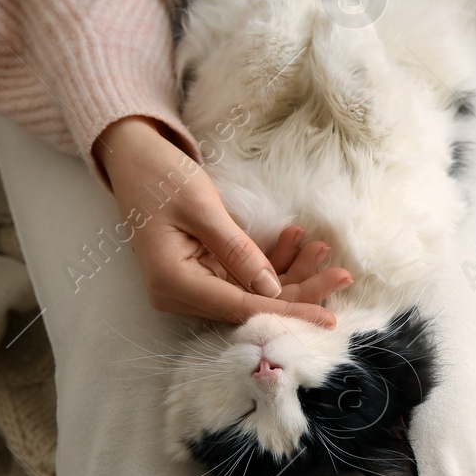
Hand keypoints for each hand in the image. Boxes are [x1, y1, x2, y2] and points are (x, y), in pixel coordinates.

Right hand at [93, 116, 350, 324]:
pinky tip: (296, 239)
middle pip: (250, 304)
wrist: (134, 158)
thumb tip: (271, 290)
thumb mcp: (201, 207)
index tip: (327, 317)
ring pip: (251, 291)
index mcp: (173, 283)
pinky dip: (271, 261)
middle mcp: (180, 293)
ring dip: (289, 273)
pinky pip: (243, 275)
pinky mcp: (201, 270)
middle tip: (341, 276)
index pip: (240, 308)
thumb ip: (236, 250)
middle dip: (298, 291)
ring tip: (322, 248)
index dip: (286, 312)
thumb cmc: (161, 175)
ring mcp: (191, 283)